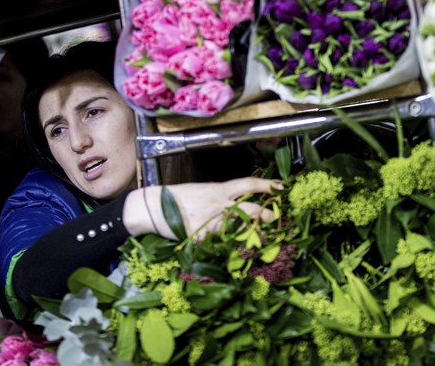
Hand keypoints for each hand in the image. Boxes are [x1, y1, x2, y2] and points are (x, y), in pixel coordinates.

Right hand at [124, 177, 280, 239]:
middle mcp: (218, 205)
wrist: (153, 208)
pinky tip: (233, 250)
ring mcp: (212, 222)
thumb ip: (219, 196)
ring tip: (259, 237)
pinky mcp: (203, 238)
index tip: (281, 187)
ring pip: (239, 228)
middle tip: (276, 219)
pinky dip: (228, 246)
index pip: (248, 184)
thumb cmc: (176, 198)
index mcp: (218, 190)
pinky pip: (221, 243)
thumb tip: (234, 200)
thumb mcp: (201, 190)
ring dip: (251, 234)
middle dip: (267, 215)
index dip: (267, 185)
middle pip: (250, 209)